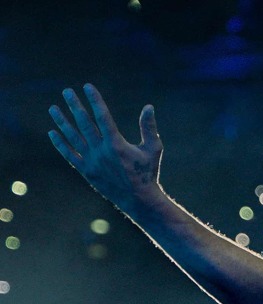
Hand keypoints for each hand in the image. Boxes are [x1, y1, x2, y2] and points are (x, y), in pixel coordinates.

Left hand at [48, 83, 163, 212]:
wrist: (139, 199)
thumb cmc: (148, 172)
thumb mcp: (153, 149)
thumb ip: (149, 127)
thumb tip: (149, 107)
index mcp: (117, 144)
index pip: (102, 117)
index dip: (95, 100)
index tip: (88, 87)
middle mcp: (101, 152)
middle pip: (84, 123)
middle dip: (75, 106)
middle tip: (67, 92)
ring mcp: (92, 162)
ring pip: (73, 137)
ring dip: (62, 122)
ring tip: (53, 108)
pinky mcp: (87, 171)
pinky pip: (69, 155)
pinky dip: (61, 144)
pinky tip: (53, 132)